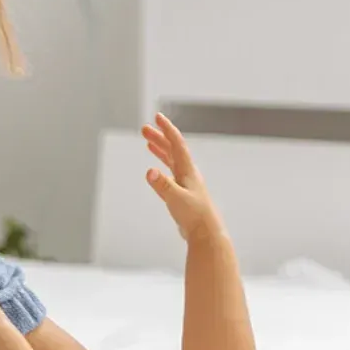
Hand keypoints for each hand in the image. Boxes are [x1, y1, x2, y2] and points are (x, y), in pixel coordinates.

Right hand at [142, 113, 223, 241]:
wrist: (205, 233)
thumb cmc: (194, 215)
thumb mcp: (175, 198)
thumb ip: (162, 185)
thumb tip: (149, 171)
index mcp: (187, 170)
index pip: (176, 144)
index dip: (167, 129)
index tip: (157, 117)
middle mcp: (187, 173)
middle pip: (172, 149)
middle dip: (159, 137)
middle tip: (145, 128)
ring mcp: (184, 183)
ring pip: (170, 160)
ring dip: (160, 149)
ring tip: (148, 141)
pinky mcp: (181, 193)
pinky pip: (169, 173)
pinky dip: (162, 166)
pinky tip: (156, 168)